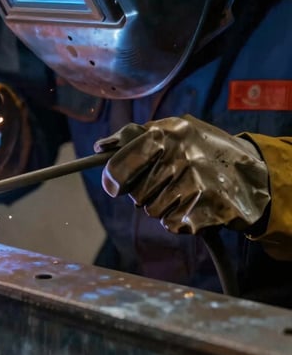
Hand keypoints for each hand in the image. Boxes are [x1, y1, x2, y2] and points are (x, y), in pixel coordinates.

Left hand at [94, 115, 269, 234]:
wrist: (254, 174)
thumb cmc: (203, 150)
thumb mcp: (173, 130)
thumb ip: (134, 136)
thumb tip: (100, 147)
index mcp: (166, 134)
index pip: (120, 164)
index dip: (113, 179)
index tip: (114, 187)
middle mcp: (179, 156)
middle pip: (136, 193)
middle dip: (145, 193)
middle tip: (166, 184)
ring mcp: (195, 182)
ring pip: (152, 210)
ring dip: (163, 207)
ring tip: (184, 192)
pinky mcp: (208, 207)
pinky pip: (171, 224)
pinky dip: (179, 220)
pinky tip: (195, 205)